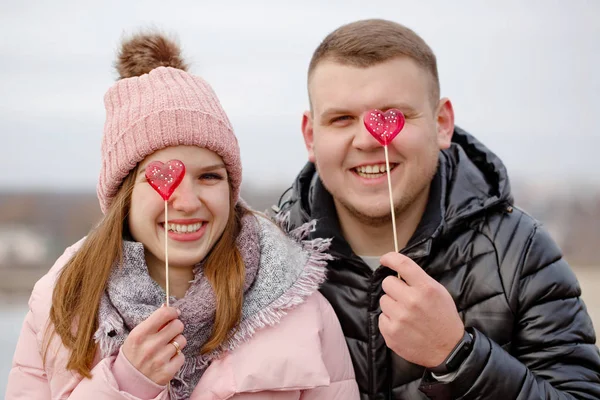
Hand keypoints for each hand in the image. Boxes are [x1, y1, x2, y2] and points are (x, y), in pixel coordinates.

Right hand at [122, 306, 186, 384]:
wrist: (127, 381)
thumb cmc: (134, 353)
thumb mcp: (137, 335)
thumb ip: (152, 322)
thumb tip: (167, 306)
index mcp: (140, 334)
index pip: (164, 314)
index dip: (173, 311)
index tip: (174, 314)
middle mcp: (150, 346)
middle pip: (178, 325)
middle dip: (176, 327)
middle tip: (170, 332)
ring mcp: (159, 360)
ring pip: (182, 340)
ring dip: (177, 342)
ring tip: (166, 347)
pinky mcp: (167, 372)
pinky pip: (182, 356)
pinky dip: (177, 357)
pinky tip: (167, 359)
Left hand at [378, 252, 463, 367]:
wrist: (448, 350)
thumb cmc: (443, 318)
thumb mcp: (439, 293)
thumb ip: (420, 281)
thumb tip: (398, 271)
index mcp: (425, 288)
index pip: (403, 265)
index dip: (390, 258)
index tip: (385, 259)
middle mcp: (411, 301)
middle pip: (387, 283)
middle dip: (394, 288)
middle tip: (404, 297)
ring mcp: (399, 318)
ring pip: (383, 300)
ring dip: (392, 305)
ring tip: (405, 314)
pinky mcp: (390, 333)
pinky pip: (381, 318)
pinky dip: (389, 320)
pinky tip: (402, 326)